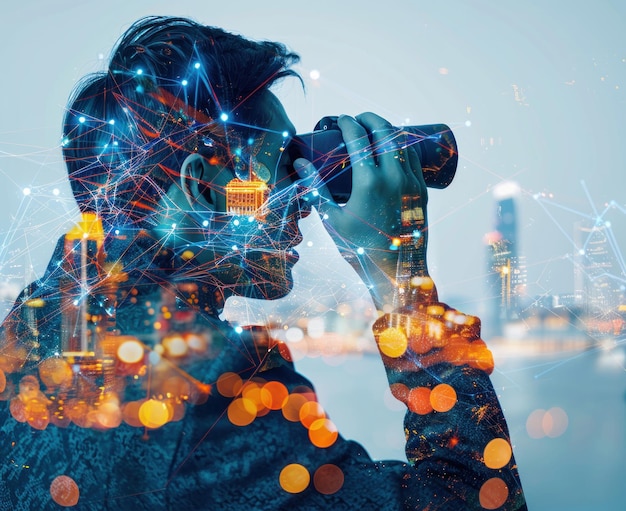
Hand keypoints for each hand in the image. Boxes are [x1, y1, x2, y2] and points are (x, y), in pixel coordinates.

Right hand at [294, 112, 430, 306]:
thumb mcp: (332, 219)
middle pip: (385, 131)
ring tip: (375, 130)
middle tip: (358, 119)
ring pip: (403, 142)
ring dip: (389, 129)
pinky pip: (415, 159)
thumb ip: (315, 189)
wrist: (396, 272)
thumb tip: (299, 163)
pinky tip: (395, 148)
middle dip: (370, 118)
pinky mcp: (422, 191)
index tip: (340, 119)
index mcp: (369, 182)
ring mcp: (412, 183)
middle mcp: (394, 177)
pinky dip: (403, 146)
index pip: (359, 137)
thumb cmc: (359, 249)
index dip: (348, 122)